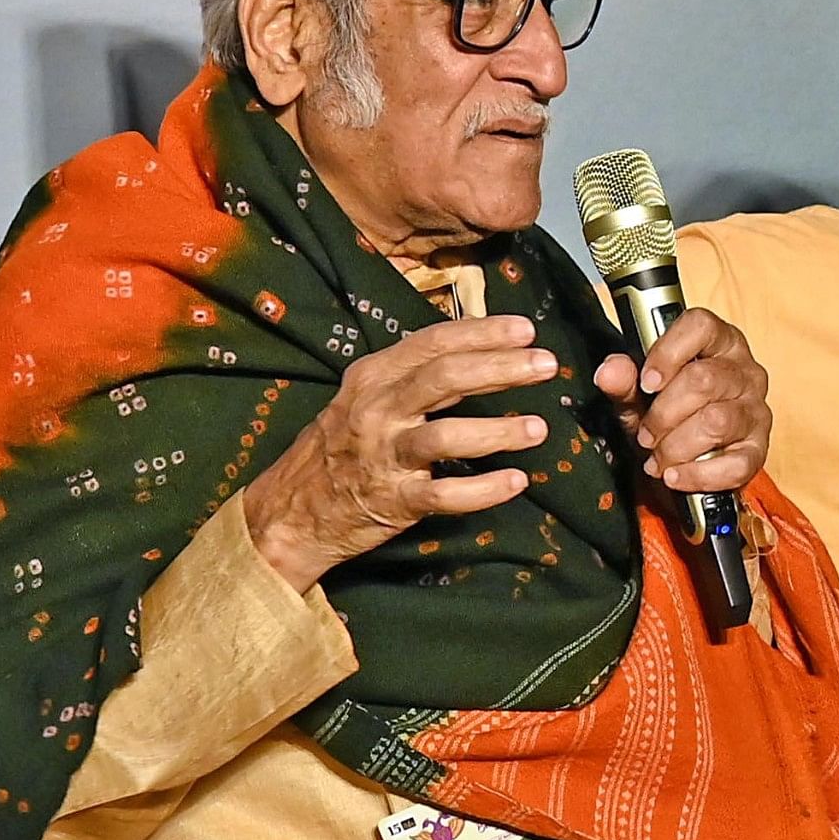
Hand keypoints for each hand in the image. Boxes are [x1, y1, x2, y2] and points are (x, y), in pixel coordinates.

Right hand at [246, 319, 558, 590]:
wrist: (293, 510)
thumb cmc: (341, 446)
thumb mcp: (365, 397)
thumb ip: (412, 376)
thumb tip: (477, 350)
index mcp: (374, 376)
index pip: (433, 343)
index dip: (482, 333)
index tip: (526, 329)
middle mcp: (377, 410)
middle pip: (445, 379)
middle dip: (501, 367)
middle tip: (545, 365)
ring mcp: (384, 456)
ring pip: (447, 436)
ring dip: (498, 431)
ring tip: (539, 428)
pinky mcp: (393, 500)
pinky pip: (445, 495)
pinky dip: (484, 490)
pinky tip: (516, 481)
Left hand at [591, 307, 770, 494]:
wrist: (687, 458)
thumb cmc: (668, 413)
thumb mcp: (639, 395)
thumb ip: (624, 380)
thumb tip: (610, 371)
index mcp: (718, 342)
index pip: (701, 326)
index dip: (669, 352)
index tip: (646, 382)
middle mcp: (743, 371)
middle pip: (703, 380)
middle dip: (664, 414)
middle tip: (645, 434)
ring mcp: (755, 410)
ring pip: (717, 422)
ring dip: (677, 446)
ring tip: (658, 458)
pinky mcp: (758, 450)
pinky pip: (735, 464)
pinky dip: (698, 475)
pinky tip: (676, 476)